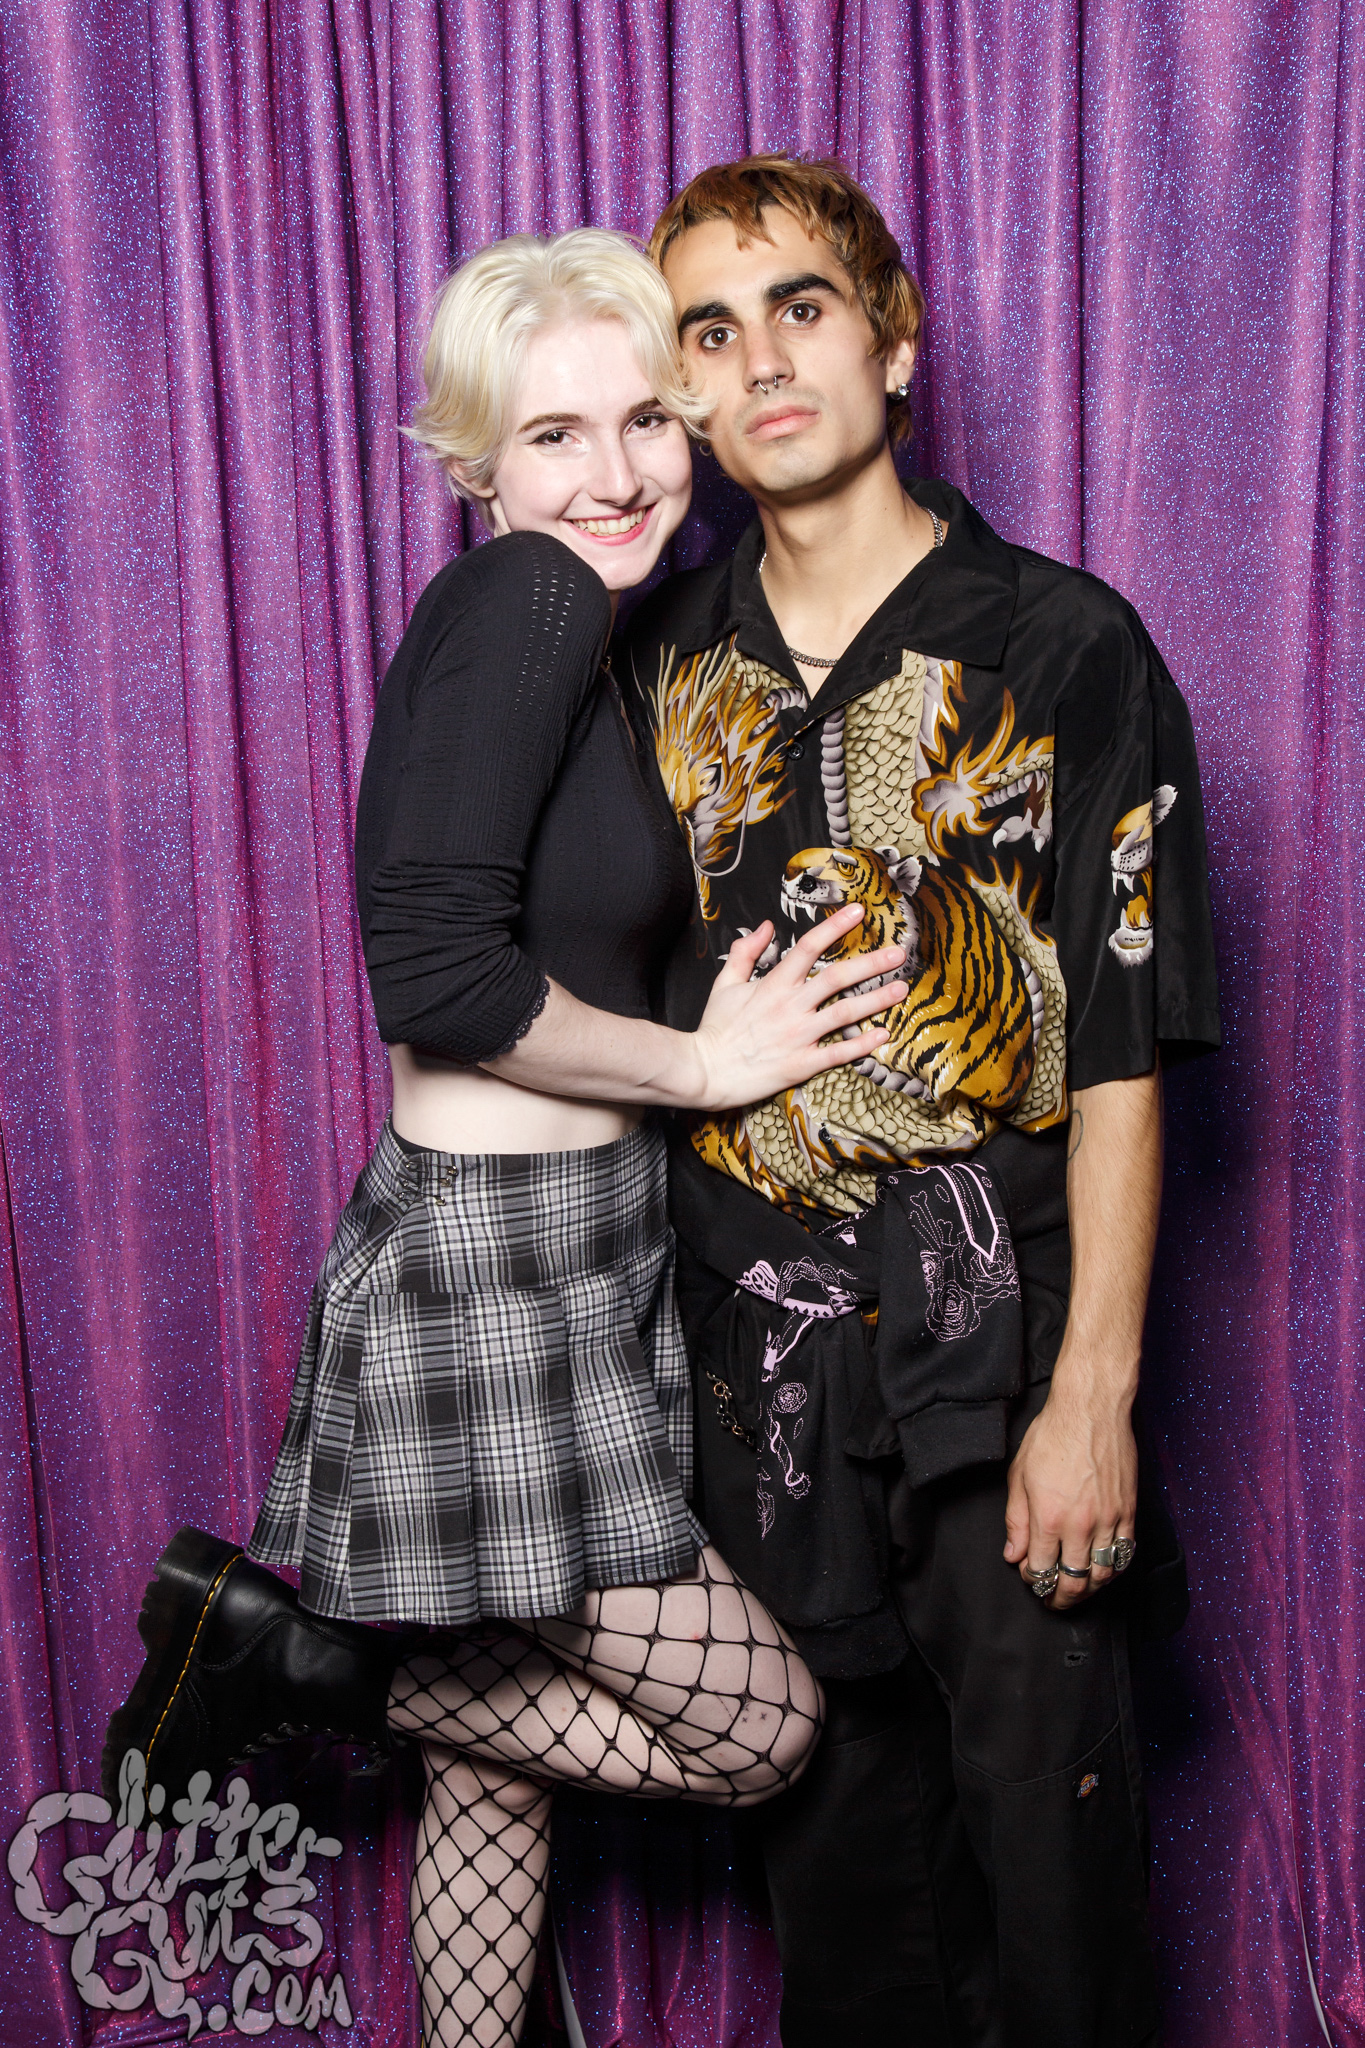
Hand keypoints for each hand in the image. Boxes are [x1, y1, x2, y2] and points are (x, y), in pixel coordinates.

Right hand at [688, 906, 907, 1111]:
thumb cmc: (715, 1028)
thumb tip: (765, 926)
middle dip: (871, 963)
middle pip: (838, 978)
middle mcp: (791, 1006)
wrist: (704, 1070)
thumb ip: (747, 951)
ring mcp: (798, 1035)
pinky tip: (883, 1034)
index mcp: (774, 984)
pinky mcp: (801, 1064)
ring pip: (845, 1013)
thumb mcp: (725, 982)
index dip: (835, 927)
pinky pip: (838, 1053)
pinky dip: (862, 1045)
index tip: (858, 912)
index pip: (810, 947)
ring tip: (901, 989)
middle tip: (898, 953)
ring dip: (876, 1000)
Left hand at [1003, 1382, 1136, 1609]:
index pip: (1041, 1571)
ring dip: (1088, 1590)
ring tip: (1077, 1591)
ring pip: (1102, 1575)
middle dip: (1060, 1599)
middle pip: (1074, 1582)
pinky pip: (1125, 1555)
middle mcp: (1081, 1525)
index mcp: (1049, 1518)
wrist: (1091, 1410)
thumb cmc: (1053, 1436)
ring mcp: (1109, 1520)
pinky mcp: (1129, 1512)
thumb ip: (1016, 1521)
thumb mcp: (1019, 1476)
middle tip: (1053, 1601)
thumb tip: (1013, 1555)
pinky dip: (1113, 1571)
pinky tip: (1102, 1571)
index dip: (1033, 1581)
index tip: (1030, 1577)